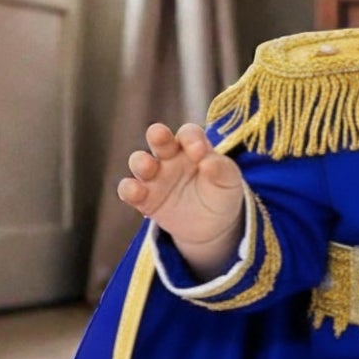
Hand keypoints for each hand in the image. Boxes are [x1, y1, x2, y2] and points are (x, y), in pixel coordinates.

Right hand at [117, 122, 246, 277]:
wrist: (212, 225)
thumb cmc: (221, 193)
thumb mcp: (229, 181)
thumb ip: (222, 169)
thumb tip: (209, 162)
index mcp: (193, 146)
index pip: (188, 133)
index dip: (191, 138)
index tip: (199, 150)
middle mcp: (170, 157)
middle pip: (158, 138)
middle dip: (157, 135)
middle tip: (159, 135)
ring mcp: (155, 176)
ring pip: (140, 162)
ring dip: (141, 162)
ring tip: (148, 166)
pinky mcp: (144, 198)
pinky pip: (130, 190)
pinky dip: (128, 189)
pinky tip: (134, 192)